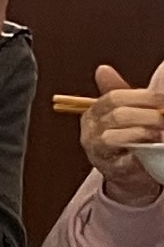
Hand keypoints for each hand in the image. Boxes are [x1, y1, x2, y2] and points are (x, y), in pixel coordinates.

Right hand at [86, 60, 163, 203]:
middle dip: (148, 113)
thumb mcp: (121, 113)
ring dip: (146, 130)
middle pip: (119, 114)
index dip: (141, 96)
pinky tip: (155, 144)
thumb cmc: (126, 141)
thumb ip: (118, 92)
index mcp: (92, 113)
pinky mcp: (111, 167)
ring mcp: (98, 149)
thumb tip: (103, 69)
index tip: (161, 98)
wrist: (128, 177)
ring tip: (161, 131)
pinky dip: (143, 146)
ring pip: (120, 132)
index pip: (114, 97)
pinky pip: (127, 154)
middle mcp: (90, 130)